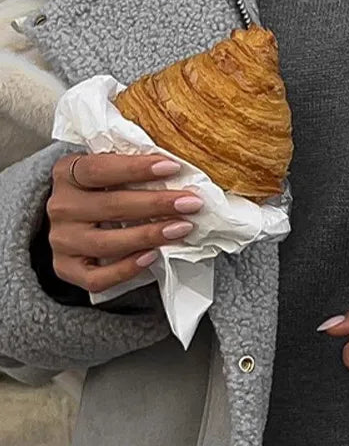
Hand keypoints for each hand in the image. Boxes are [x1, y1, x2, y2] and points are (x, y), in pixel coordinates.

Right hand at [46, 153, 204, 293]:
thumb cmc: (100, 189)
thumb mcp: (107, 170)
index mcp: (67, 173)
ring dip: (149, 236)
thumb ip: (131, 167)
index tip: (172, 167)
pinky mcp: (66, 269)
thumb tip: (177, 168)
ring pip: (106, 243)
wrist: (73, 221)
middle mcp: (60, 207)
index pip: (99, 169)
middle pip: (110, 206)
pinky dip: (126, 269)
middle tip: (191, 203)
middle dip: (156, 204)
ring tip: (182, 228)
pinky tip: (153, 256)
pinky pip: (96, 278)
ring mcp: (61, 240)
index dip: (136, 168)